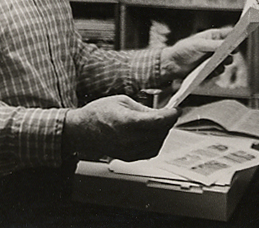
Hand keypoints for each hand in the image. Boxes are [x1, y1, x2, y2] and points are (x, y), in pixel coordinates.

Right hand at [63, 95, 177, 160]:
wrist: (82, 130)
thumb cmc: (98, 113)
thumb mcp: (122, 101)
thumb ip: (143, 108)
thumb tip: (159, 112)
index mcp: (128, 122)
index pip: (159, 120)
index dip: (172, 114)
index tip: (176, 110)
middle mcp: (130, 139)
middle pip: (161, 132)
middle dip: (168, 122)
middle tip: (167, 113)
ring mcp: (129, 150)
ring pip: (158, 143)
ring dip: (162, 133)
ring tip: (158, 123)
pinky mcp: (129, 157)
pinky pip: (150, 152)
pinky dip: (155, 142)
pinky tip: (152, 134)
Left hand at [160, 26, 233, 81]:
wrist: (173, 64)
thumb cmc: (183, 50)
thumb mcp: (198, 45)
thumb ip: (213, 45)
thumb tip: (228, 45)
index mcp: (212, 36)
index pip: (228, 34)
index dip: (237, 35)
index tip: (243, 36)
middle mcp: (215, 46)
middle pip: (231, 48)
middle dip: (231, 51)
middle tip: (231, 53)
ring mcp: (213, 58)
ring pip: (227, 60)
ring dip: (225, 62)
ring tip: (221, 63)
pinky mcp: (210, 68)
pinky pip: (220, 70)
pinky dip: (218, 70)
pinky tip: (213, 70)